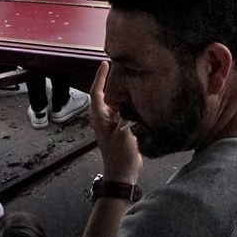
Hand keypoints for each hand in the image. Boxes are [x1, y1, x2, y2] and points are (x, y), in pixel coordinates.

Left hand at [89, 62, 142, 183]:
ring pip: (116, 102)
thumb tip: (128, 101)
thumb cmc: (120, 154)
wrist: (122, 173)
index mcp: (100, 117)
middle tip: (122, 67)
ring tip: (132, 79)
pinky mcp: (121, 129)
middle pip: (106, 95)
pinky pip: (124, 110)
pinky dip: (129, 102)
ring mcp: (112, 124)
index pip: (97, 92)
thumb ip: (125, 116)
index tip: (105, 63)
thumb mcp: (124, 133)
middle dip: (112, 81)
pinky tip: (140, 98)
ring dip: (122, 91)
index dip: (100, 77)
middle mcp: (104, 118)